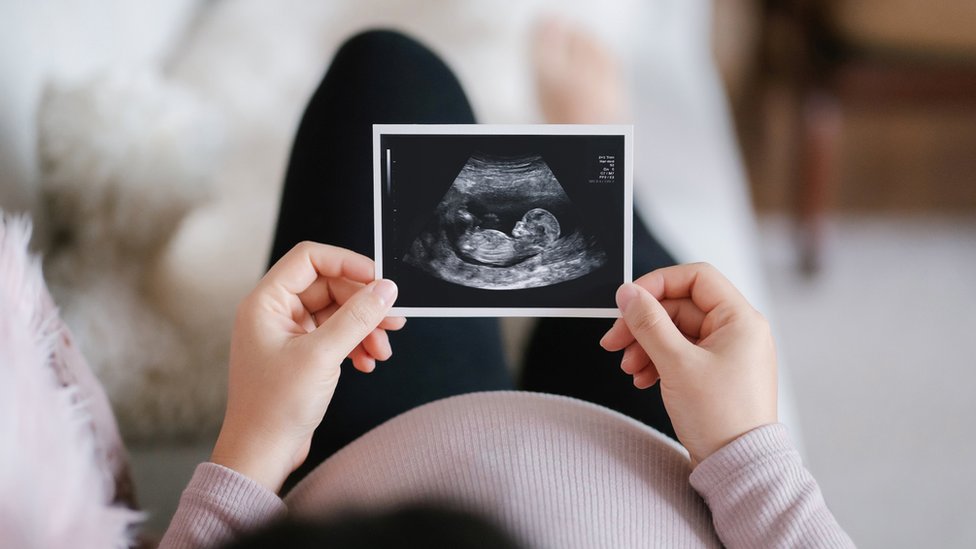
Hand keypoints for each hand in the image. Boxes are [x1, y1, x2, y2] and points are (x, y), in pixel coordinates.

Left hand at [210, 242, 404, 491]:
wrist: (261, 454)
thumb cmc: (274, 408)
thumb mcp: (322, 356)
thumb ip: (356, 318)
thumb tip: (385, 289)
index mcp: (266, 302)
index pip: (310, 259)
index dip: (347, 263)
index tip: (378, 280)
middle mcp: (274, 313)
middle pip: (329, 286)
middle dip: (363, 305)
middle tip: (392, 321)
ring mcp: (288, 334)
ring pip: (337, 313)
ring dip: (364, 328)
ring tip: (382, 350)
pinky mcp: (301, 354)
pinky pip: (335, 335)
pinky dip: (355, 345)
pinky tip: (367, 363)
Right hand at [600, 263, 776, 466]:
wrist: (738, 467)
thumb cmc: (721, 418)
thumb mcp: (676, 364)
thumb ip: (649, 323)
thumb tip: (628, 294)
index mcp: (740, 319)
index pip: (696, 277)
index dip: (657, 284)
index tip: (628, 301)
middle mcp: (737, 331)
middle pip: (679, 307)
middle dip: (643, 324)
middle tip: (614, 341)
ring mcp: (726, 353)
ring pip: (675, 332)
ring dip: (645, 345)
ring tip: (629, 369)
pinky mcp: (714, 373)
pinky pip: (680, 353)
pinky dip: (657, 361)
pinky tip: (642, 379)